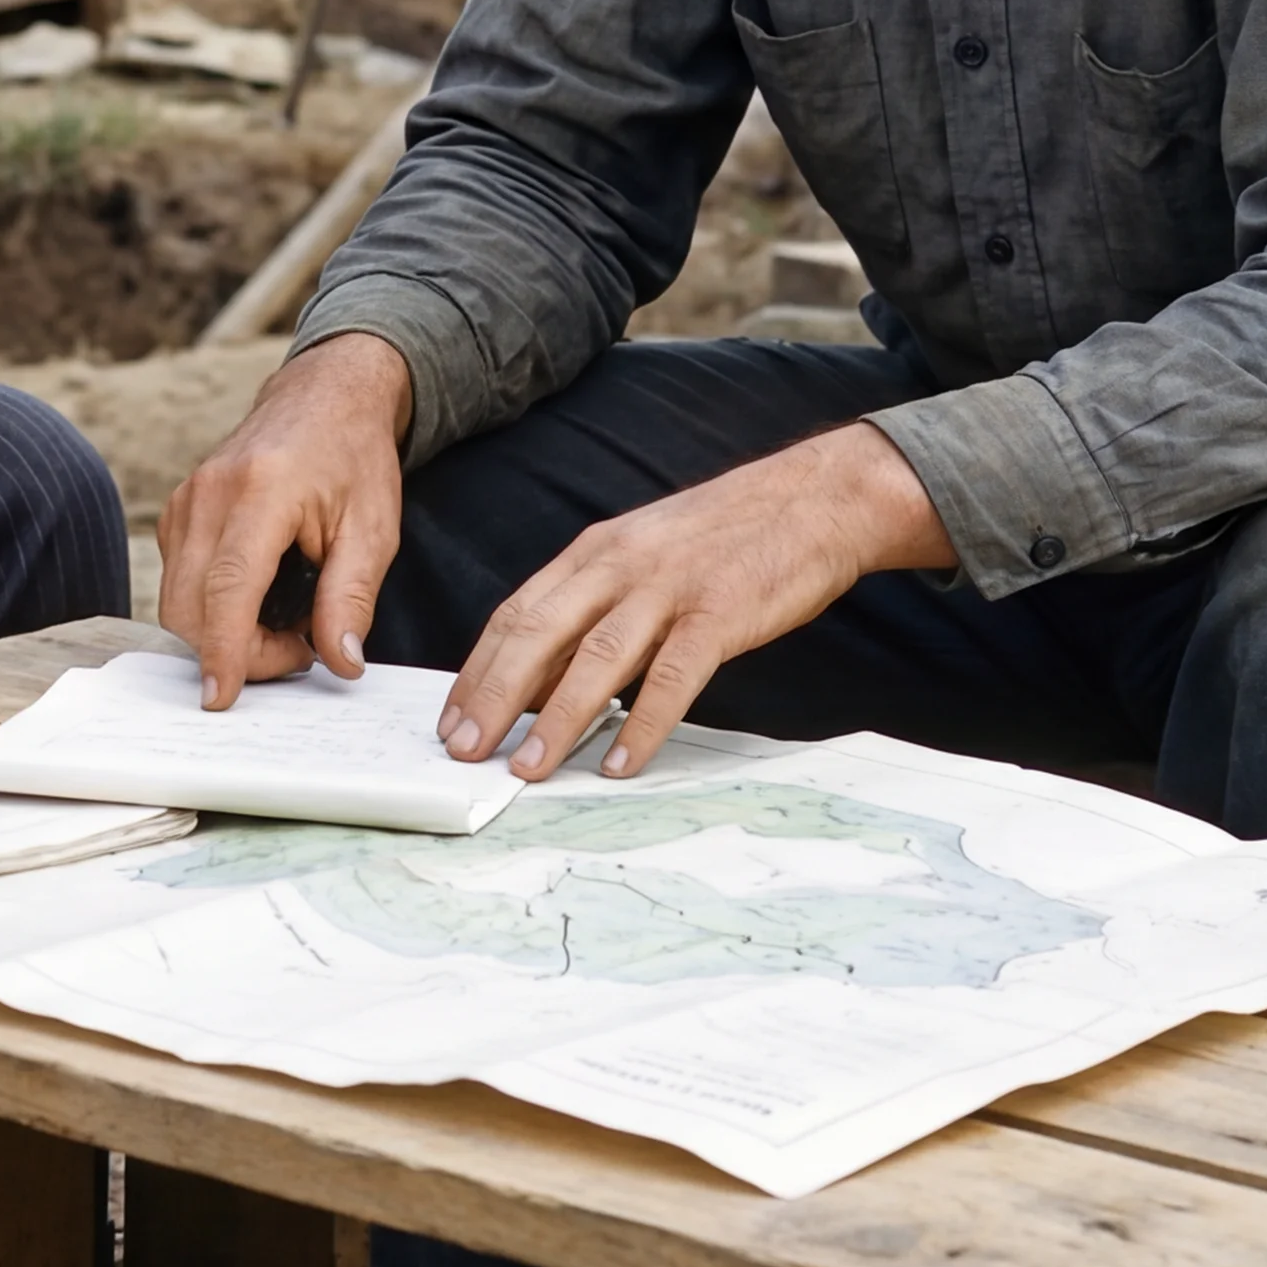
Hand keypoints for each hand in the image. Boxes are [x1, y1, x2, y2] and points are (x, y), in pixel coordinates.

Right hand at [156, 333, 414, 705]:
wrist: (325, 396)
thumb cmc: (354, 458)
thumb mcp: (374, 529)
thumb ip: (353, 598)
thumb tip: (339, 662)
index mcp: (262, 490)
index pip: (228, 587)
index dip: (224, 650)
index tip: (222, 697)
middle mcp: (210, 492)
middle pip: (189, 605)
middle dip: (234, 651)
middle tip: (299, 649)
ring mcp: (187, 499)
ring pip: (176, 599)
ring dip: (221, 633)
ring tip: (284, 623)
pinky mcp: (179, 511)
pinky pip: (178, 580)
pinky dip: (210, 609)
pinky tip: (259, 601)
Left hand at [441, 422, 950, 780]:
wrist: (816, 498)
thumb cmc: (725, 536)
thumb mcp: (644, 554)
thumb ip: (595, 608)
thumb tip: (545, 680)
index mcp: (595, 551)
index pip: (517, 613)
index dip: (478, 669)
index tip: (450, 719)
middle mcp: (621, 565)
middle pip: (539, 634)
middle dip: (494, 696)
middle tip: (465, 750)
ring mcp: (670, 588)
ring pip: (596, 658)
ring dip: (555, 718)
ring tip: (528, 768)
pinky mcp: (719, 614)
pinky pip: (672, 677)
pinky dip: (643, 724)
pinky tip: (620, 762)